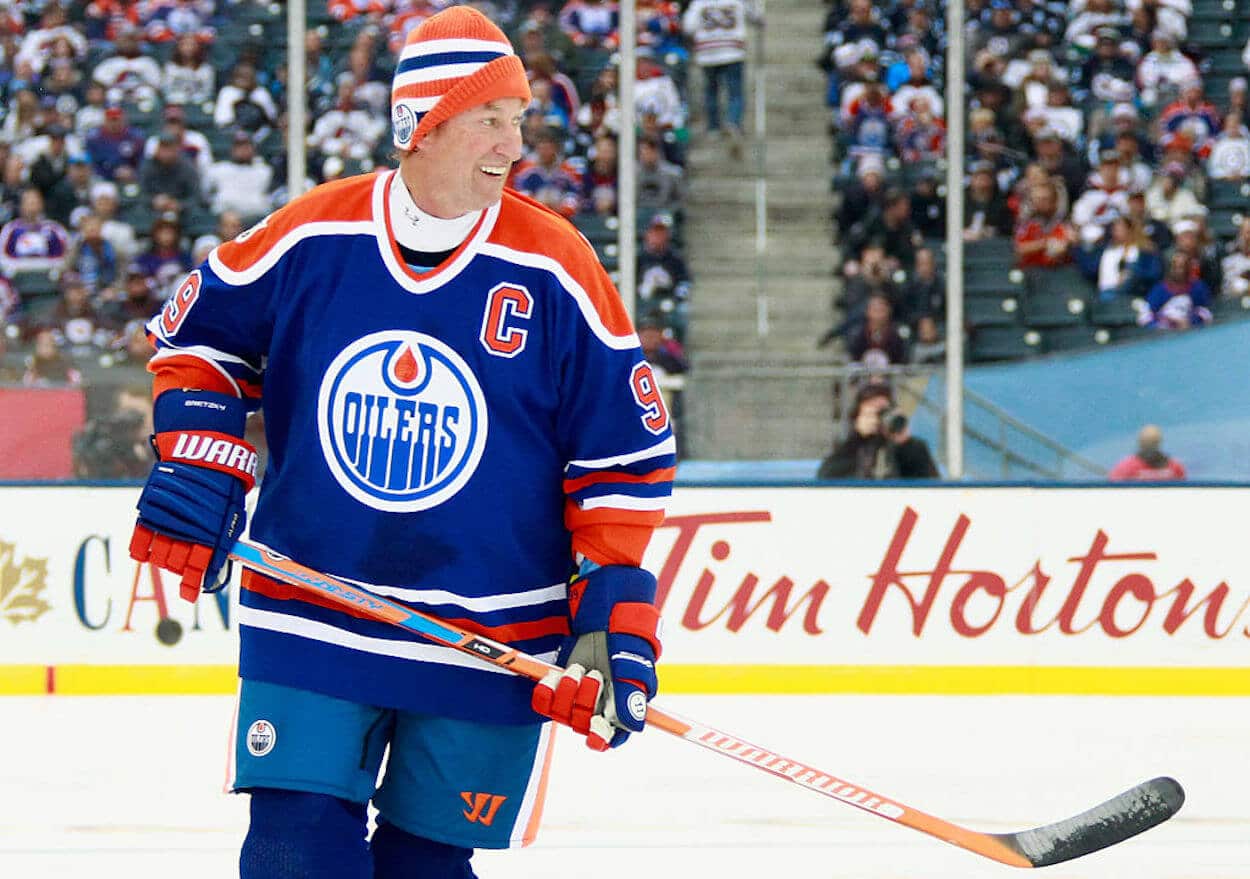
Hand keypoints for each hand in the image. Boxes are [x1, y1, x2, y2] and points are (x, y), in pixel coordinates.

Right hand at [129, 390, 256, 600]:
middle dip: (182, 568)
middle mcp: (187, 529)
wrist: (201, 446)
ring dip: (166, 558)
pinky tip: (144, 554)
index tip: (190, 595)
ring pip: (160, 555)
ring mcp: (167, 520)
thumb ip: (225, 533)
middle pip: (178, 563)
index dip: (195, 583)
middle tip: (185, 565)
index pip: (202, 566)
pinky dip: (141, 549)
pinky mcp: (150, 509)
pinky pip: (140, 538)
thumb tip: (222, 558)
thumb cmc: (222, 478)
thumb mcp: (232, 506)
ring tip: (172, 554)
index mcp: (212, 531)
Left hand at [532, 565, 660, 750]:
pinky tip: (552, 679)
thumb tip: (634, 726)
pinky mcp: (560, 678)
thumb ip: (629, 691)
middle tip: (592, 674)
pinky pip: (545, 702)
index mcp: (626, 699)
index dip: (602, 738)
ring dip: (567, 694)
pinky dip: (546, 693)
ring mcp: (579, 688)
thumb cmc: (623, 625)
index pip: (614, 736)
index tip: (593, 730)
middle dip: (584, 702)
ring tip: (576, 667)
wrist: (602, 596)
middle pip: (585, 725)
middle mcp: (601, 698)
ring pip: (564, 715)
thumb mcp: (629, 656)